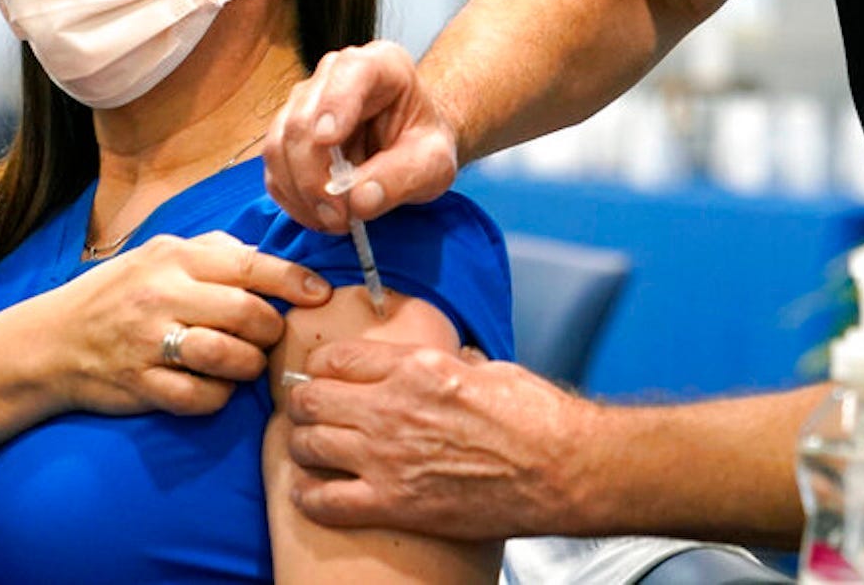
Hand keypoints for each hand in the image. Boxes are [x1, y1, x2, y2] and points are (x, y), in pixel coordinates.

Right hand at [51, 230, 330, 417]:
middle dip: (271, 330)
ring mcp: (149, 342)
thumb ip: (212, 251)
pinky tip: (215, 387)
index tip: (319, 294)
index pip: (249, 265)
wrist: (51, 340)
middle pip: (246, 315)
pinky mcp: (140, 385)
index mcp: (174, 258)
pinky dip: (218, 396)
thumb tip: (265, 255)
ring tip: (246, 363)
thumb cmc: (118, 293)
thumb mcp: (159, 254)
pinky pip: (200, 398)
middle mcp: (162, 295)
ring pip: (228, 358)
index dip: (293, 281)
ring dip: (249, 366)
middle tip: (270, 336)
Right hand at [264, 41, 460, 231]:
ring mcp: (305, 102)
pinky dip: (292, 198)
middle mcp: (334, 75)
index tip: (328, 140)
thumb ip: (403, 177)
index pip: (351, 72)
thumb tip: (359, 200)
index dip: (334, 104)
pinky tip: (319, 214)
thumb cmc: (423, 145)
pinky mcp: (287, 135)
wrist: (410, 148)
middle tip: (339, 216)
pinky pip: (274, 168)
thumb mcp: (434, 164)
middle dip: (314, 175)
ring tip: (334, 220)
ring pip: (279, 145)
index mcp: (381, 65)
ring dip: (301, 192)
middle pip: (302, 119)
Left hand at [281, 338, 597, 539]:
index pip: (338, 358)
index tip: (322, 375)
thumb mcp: (488, 368)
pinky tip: (313, 493)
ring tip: (309, 450)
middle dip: (302, 404)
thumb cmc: (536, 418)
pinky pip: (325, 501)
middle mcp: (392, 407)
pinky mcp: (394, 504)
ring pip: (308, 445)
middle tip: (306, 412)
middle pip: (311, 399)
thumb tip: (449, 360)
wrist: (561, 470)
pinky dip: (311, 497)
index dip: (322, 367)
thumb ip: (452, 364)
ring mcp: (388, 458)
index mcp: (416, 368)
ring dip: (302, 446)